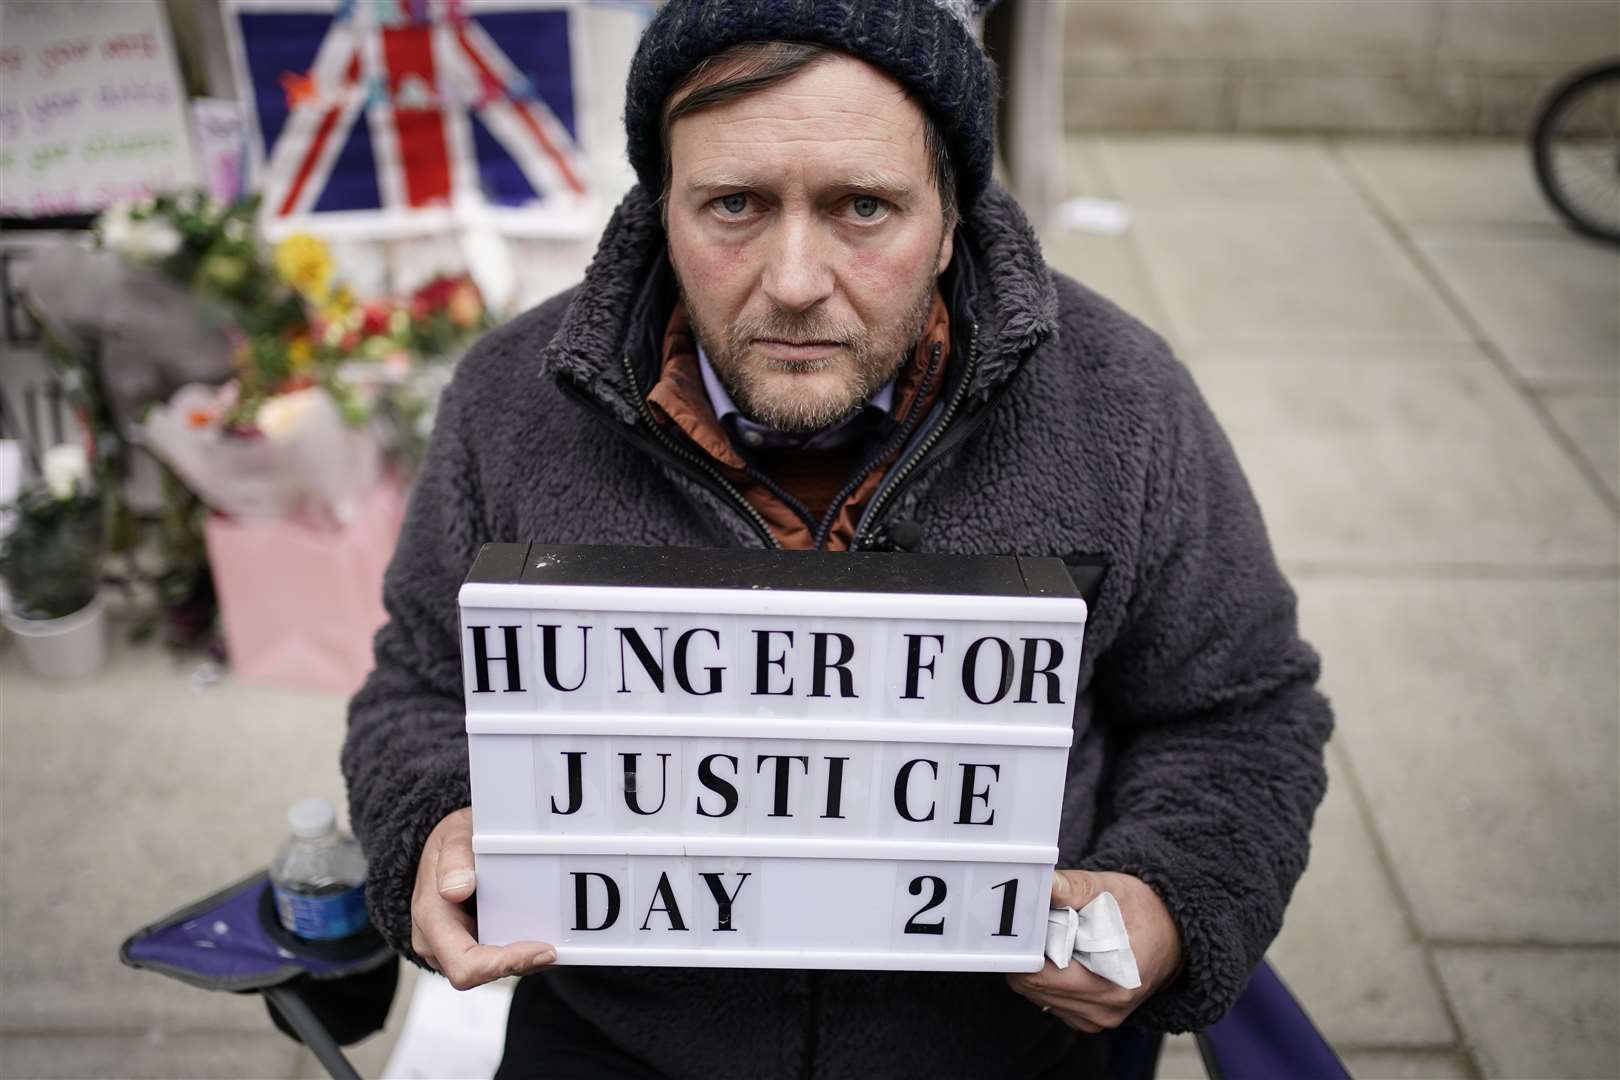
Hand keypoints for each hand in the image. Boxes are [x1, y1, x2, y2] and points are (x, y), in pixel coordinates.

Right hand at [410, 807, 556, 989]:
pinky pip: (496, 958)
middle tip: (554, 946)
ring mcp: (451, 948)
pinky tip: (536, 931)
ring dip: (521, 957)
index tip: (542, 949)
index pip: (465, 964)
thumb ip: (454, 859)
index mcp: (431, 918)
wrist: (449, 846)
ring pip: (493, 969)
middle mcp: (436, 943)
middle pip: (484, 972)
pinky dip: (517, 949)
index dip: (505, 964)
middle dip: (520, 962)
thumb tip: (456, 890)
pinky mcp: (468, 946)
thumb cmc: (453, 840)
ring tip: (547, 933)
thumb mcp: (454, 835)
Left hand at [1005, 869, 1182, 1031]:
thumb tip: (1045, 884)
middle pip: (1035, 987)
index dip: (1026, 949)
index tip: (1024, 927)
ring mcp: (1099, 1017)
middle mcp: (1106, 1008)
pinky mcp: (1091, 1019)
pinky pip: (1051, 1002)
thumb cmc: (1145, 912)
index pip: (1042, 976)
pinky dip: (1049, 980)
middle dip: (1031, 957)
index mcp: (1114, 982)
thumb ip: (1075, 887)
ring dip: (1038, 969)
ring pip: (1038, 997)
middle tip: (1040, 928)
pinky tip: (1063, 957)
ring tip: (1056, 941)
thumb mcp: (1111, 890)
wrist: (1174, 936)